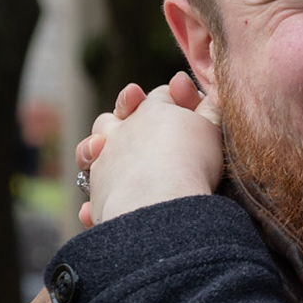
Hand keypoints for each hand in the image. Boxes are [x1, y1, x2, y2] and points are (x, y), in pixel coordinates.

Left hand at [75, 72, 221, 226]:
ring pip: (93, 143)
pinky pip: (90, 188)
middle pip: (122, 111)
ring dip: (97, 146)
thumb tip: (212, 97)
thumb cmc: (192, 162)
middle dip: (129, 109)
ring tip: (106, 152)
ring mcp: (106, 157)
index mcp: (154, 109)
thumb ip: (211, 110)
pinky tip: (96, 206)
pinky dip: (96, 196)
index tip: (187, 104)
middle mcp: (124, 129)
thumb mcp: (211, 129)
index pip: (162, 95)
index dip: (175, 97)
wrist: (159, 200)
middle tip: (139, 115)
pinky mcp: (97, 188)